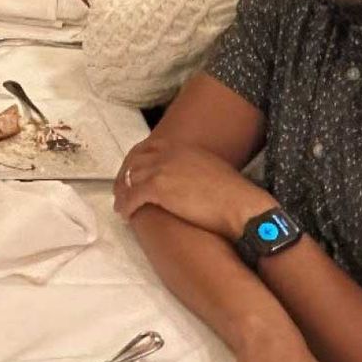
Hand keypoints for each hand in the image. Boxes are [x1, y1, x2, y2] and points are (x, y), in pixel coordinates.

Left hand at [114, 139, 267, 238]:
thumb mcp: (213, 169)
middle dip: (125, 175)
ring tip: (121, 205)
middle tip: (120, 189)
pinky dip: (125, 205)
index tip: (132, 172)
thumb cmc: (234, 194)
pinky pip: (132, 196)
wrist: (240, 206)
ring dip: (122, 192)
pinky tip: (125, 215)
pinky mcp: (157, 187)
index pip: (150, 147)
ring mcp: (161, 168)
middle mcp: (169, 152)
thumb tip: (190, 178)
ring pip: (130, 178)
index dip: (137, 160)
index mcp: (183, 146)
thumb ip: (196, 167)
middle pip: (135, 160)